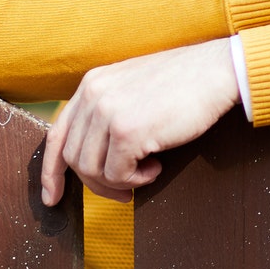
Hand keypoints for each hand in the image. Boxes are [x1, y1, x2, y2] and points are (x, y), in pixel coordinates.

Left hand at [41, 37, 238, 205]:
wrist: (217, 71)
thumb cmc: (184, 84)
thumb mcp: (133, 89)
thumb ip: (107, 111)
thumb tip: (93, 156)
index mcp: (91, 84)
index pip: (57, 135)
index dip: (51, 172)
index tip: (53, 197)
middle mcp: (93, 96)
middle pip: (74, 159)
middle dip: (96, 185)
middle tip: (123, 192)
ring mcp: (108, 113)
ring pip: (92, 171)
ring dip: (119, 182)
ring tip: (146, 173)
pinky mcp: (127, 132)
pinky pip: (118, 174)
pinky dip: (137, 180)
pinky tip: (156, 168)